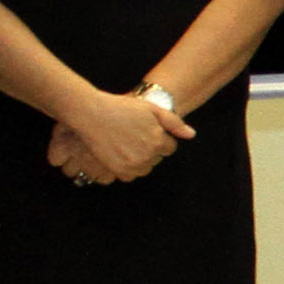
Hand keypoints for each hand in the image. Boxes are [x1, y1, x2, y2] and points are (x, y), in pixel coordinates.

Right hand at [57, 85, 193, 186]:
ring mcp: (133, 165)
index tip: (146, 130)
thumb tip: (191, 135)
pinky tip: (119, 151)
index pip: (169, 148)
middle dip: (150, 148)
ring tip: (126, 142)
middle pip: (157, 159)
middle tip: (134, 134)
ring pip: (145, 168)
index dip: (159, 138)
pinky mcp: (119, 171)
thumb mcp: (151, 109)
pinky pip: (131, 175)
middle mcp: (148, 156)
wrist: (92, 114)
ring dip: (140, 159)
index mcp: (158, 140)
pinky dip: (128, 167)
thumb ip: (174, 123)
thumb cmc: (121, 108)